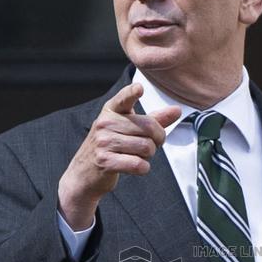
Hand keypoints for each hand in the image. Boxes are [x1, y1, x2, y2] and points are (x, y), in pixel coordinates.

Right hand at [58, 82, 180, 229]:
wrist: (84, 173)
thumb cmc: (111, 147)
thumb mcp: (128, 129)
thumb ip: (153, 119)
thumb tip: (176, 110)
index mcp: (111, 111)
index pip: (123, 99)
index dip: (132, 93)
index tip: (139, 89)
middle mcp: (105, 123)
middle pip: (149, 128)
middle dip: (157, 140)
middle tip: (150, 145)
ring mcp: (103, 142)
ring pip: (146, 147)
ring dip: (149, 155)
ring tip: (138, 155)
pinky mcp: (105, 161)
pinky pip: (138, 164)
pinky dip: (143, 168)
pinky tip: (136, 166)